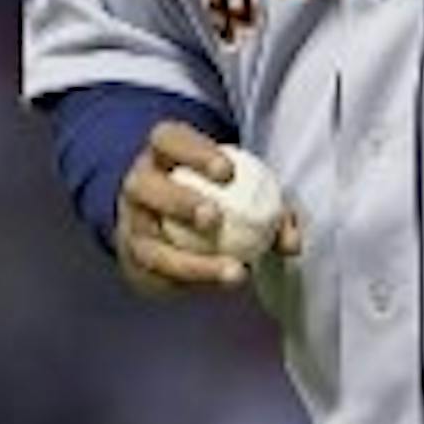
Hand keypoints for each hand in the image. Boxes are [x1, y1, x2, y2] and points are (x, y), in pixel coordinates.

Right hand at [114, 122, 302, 297]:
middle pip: (143, 186)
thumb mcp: (237, 189)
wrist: (164, 225)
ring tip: (235, 271)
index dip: (193, 152)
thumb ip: (269, 209)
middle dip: (177, 201)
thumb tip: (292, 240)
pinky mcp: (135, 262)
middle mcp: (138, 186)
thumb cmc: (212, 195)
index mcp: (162, 154)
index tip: (227, 171)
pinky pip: (159, 277)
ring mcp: (131, 227)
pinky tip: (224, 284)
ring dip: (191, 262)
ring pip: (147, 245)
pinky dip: (194, 282)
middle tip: (213, 218)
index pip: (168, 139)